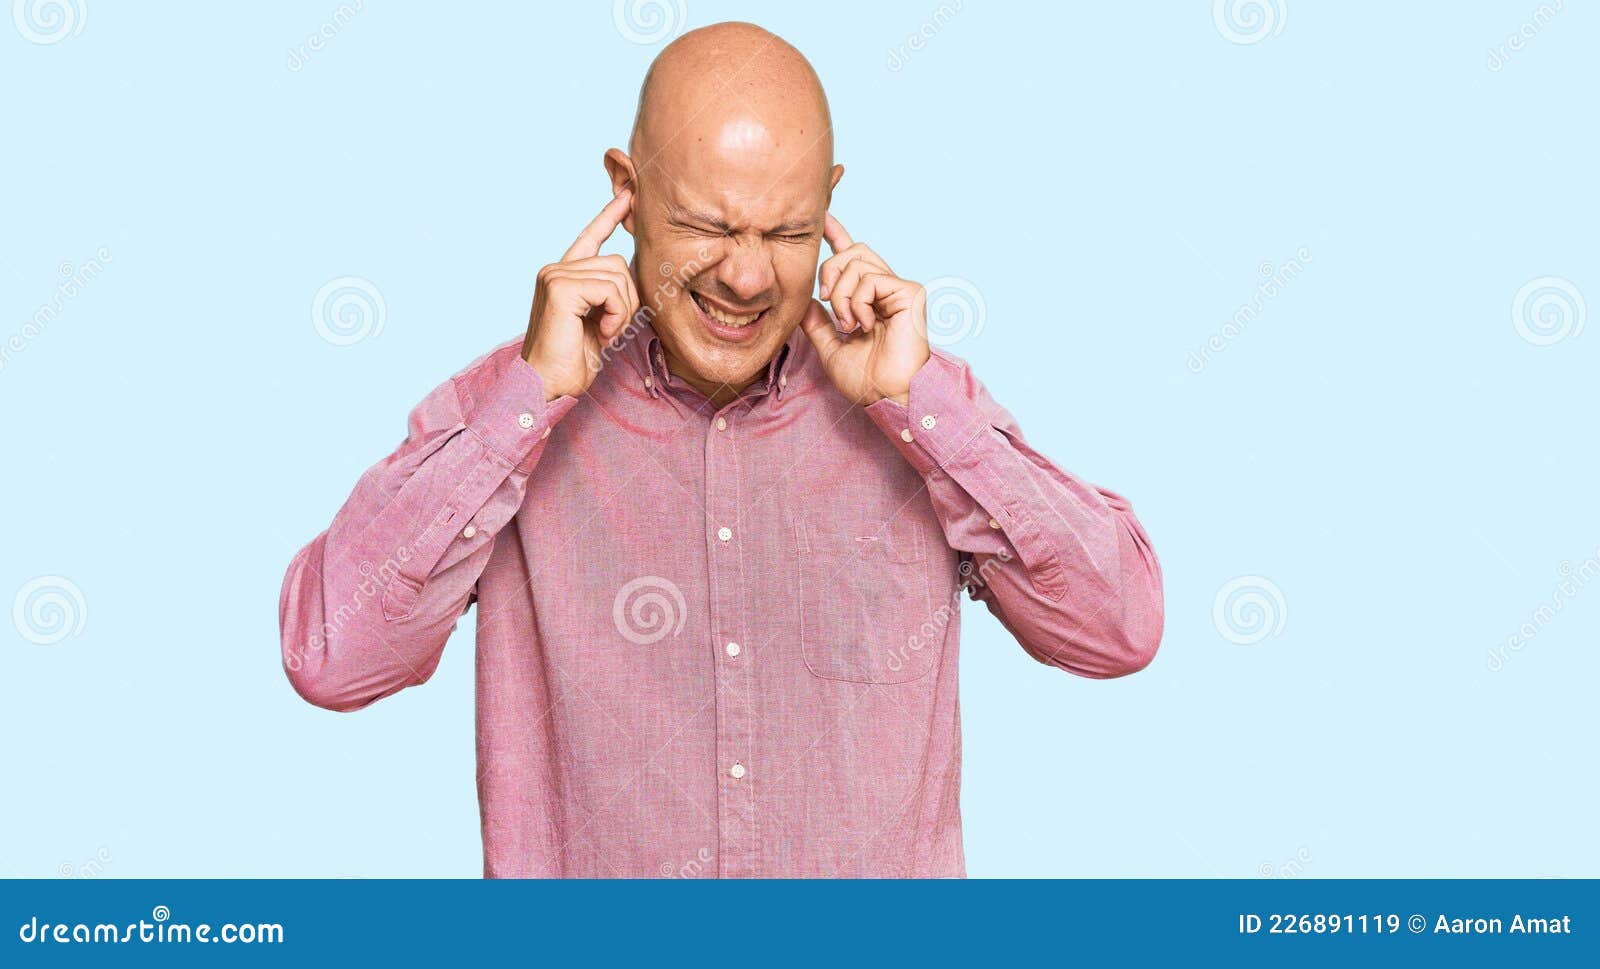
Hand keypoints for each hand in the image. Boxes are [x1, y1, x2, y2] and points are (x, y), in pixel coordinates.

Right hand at [521, 190, 639, 400]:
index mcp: (562, 276)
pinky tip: (601, 332)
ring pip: (617, 275)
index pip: (589, 238)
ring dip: (621, 310)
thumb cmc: (572, 361)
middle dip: (626, 299)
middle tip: (611, 328)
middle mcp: (554, 269)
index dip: (609, 216)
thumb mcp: (599, 322)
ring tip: (604, 332)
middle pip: (617, 262)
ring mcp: (554, 275)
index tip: (629, 196)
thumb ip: (610, 294)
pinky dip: (615, 314)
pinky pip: (610, 290)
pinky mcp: (559, 288)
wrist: (547, 385)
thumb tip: (630, 272)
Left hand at [798, 214, 930, 404]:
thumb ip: (817, 324)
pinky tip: (865, 324)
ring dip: (842, 295)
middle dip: (829, 270)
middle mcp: (887, 289)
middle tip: (827, 300)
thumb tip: (807, 302)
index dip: (839, 235)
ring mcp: (899, 289)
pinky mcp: (910, 292)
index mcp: (871, 300)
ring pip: (856, 263)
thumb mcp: (830, 348)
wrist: (887, 394)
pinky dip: (858, 302)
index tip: (825, 218)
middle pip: (852, 251)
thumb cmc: (866, 379)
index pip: (853, 259)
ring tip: (849, 324)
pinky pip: (870, 279)